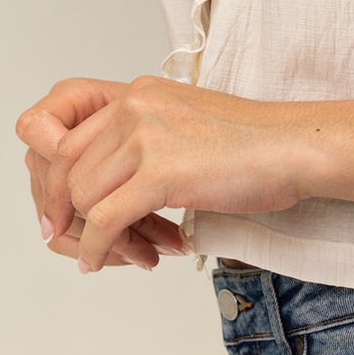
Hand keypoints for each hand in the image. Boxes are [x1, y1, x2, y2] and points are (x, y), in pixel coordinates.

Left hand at [15, 73, 305, 272]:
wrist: (294, 147)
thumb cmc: (253, 146)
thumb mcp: (185, 126)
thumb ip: (146, 143)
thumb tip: (113, 185)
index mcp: (138, 93)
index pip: (71, 141)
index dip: (59, 184)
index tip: (59, 214)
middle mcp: (134, 106)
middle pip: (69, 170)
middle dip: (68, 212)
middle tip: (77, 242)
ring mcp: (146, 137)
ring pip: (84, 196)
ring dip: (93, 234)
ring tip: (115, 254)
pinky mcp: (160, 172)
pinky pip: (105, 219)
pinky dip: (96, 247)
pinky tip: (97, 261)